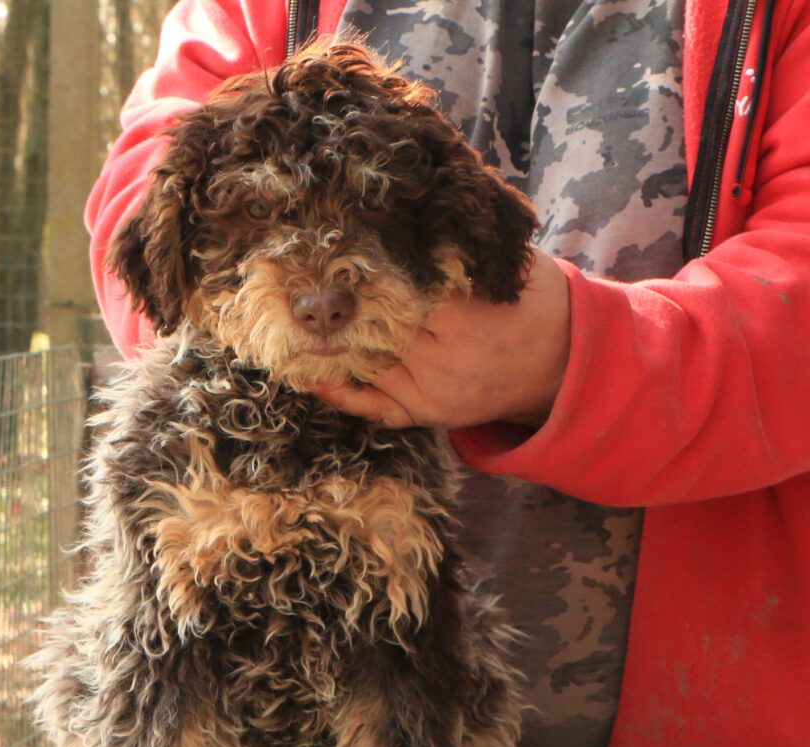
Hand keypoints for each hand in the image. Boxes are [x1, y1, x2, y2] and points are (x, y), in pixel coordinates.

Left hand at [313, 249, 570, 429]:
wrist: (564, 365)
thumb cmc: (536, 304)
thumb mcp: (511, 264)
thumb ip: (464, 245)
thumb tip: (415, 210)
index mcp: (464, 319)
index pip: (397, 292)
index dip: (369, 275)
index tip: (342, 255)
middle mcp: (444, 361)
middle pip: (376, 329)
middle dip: (346, 308)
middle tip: (307, 286)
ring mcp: (433, 392)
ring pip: (368, 364)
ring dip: (337, 344)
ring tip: (305, 323)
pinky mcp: (427, 413)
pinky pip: (374, 407)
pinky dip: (342, 392)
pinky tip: (314, 375)